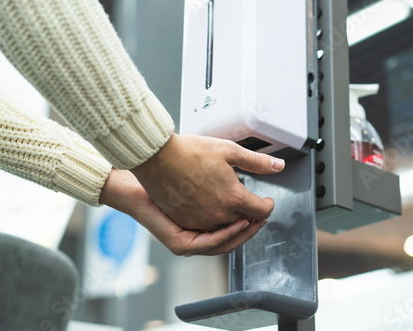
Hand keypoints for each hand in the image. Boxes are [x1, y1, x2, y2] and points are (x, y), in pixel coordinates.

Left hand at [99, 168, 266, 255]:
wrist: (148, 168)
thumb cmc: (173, 167)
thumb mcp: (209, 170)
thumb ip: (233, 175)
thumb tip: (262, 171)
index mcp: (202, 220)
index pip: (233, 225)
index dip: (251, 218)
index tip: (264, 206)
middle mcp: (196, 232)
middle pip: (233, 237)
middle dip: (251, 228)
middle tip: (264, 217)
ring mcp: (189, 239)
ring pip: (224, 244)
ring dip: (243, 234)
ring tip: (256, 220)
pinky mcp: (181, 242)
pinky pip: (209, 243)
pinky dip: (226, 235)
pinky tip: (240, 222)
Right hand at [130, 134, 284, 230]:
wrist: (156, 158)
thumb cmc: (190, 151)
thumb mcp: (228, 150)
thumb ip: (256, 162)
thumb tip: (279, 166)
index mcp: (232, 197)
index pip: (261, 211)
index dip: (268, 206)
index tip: (266, 202)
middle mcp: (218, 214)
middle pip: (245, 224)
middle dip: (253, 217)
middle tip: (255, 209)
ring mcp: (200, 221)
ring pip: (225, 230)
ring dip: (235, 224)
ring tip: (237, 212)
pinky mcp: (184, 222)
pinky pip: (205, 232)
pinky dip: (214, 226)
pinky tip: (214, 213)